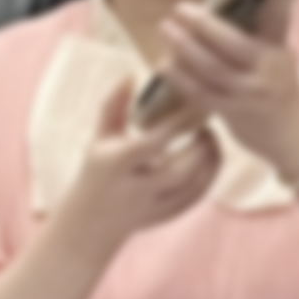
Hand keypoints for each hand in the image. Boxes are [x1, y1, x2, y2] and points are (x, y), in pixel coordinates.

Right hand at [59, 80, 222, 248]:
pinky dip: (209, 177)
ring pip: (195, 185)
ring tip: (211, 139)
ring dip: (211, 160)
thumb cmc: (96, 172)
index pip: (155, 141)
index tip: (195, 104)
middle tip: (207, 125)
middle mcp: (134, 188)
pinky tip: (210, 159)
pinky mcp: (165, 217)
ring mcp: (151, 207)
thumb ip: (113, 106)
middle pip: (182, 168)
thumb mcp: (99, 138)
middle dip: (203, 145)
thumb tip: (130, 74)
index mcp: (116, 164)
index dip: (179, 122)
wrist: (87, 225)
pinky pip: (196, 198)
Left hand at [158, 0, 298, 183]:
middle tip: (180, 9)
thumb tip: (226, 8)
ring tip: (166, 30)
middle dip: (204, 24)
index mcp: (279, 50)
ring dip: (185, 48)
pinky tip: (165, 65)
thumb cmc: (282, 93)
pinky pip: (201, 92)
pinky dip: (180, 77)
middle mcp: (268, 69)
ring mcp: (251, 93)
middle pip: (232, 43)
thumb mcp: (279, 60)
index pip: (278, 18)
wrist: (295, 138)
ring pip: (212, 67)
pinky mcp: (234, 113)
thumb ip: (259, 35)